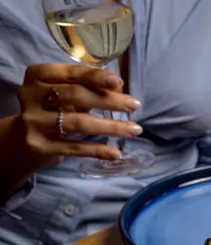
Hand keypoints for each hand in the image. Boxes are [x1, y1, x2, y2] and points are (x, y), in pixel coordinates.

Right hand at [16, 64, 143, 161]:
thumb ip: (86, 89)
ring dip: (110, 127)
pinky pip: (74, 148)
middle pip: (76, 96)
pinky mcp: (40, 146)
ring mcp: (34, 122)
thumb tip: (119, 86)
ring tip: (135, 130)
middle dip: (109, 100)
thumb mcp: (64, 95)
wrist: (23, 139)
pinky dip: (97, 150)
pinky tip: (115, 153)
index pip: (69, 73)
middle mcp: (31, 96)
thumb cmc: (51, 110)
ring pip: (78, 123)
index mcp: (37, 76)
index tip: (119, 82)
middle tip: (134, 105)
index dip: (95, 77)